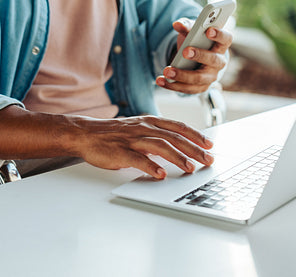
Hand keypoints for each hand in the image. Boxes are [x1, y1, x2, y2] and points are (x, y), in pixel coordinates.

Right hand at [74, 115, 214, 178]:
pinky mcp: (120, 152)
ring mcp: (132, 139)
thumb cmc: (114, 134)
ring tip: (189, 168)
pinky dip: (150, 166)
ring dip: (177, 157)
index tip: (209, 145)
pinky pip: (137, 159)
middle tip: (207, 160)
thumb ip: (156, 135)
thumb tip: (177, 146)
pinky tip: (160, 174)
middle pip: (173, 137)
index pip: (178, 127)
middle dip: (193, 149)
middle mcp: (143, 128)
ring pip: (159, 146)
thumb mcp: (139, 129)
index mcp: (149, 122)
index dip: (195, 135)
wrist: (86, 134)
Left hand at [156, 18, 232, 93]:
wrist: (192, 59)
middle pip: (213, 60)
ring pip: (199, 78)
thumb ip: (186, 26)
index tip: (208, 30)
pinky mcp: (200, 87)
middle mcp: (219, 62)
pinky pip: (187, 89)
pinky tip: (160, 80)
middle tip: (185, 51)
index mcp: (220, 44)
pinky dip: (173, 85)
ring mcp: (211, 76)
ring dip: (182, 75)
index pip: (226, 39)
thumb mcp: (191, 31)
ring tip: (167, 70)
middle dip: (199, 55)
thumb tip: (177, 24)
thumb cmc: (195, 41)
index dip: (219, 35)